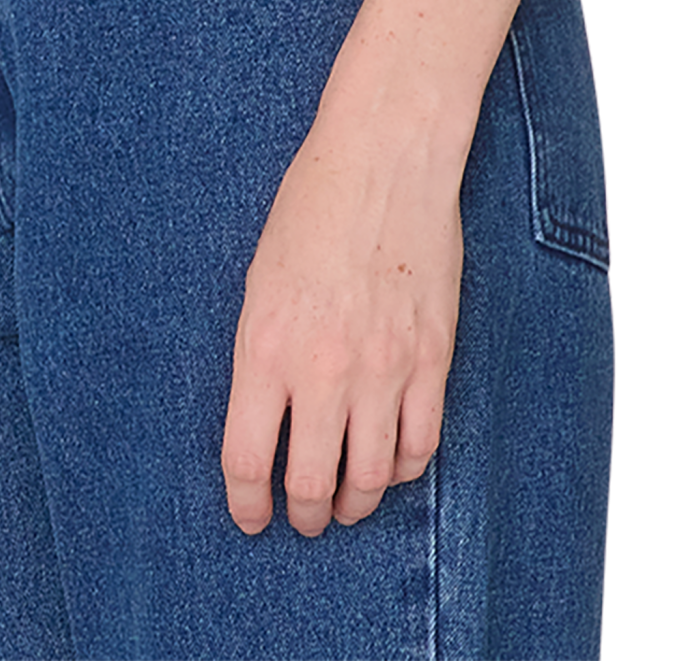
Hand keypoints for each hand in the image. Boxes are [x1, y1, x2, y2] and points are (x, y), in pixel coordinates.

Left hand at [221, 115, 464, 536]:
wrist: (385, 160)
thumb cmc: (312, 209)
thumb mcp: (260, 282)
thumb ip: (263, 358)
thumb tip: (268, 423)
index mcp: (265, 347)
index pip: (249, 460)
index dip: (247, 504)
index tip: (251, 516)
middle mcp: (323, 369)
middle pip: (312, 485)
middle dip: (304, 515)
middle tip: (303, 518)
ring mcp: (383, 367)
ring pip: (369, 479)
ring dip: (354, 503)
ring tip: (346, 502)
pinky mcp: (431, 359)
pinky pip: (420, 445)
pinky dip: (400, 469)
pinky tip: (388, 463)